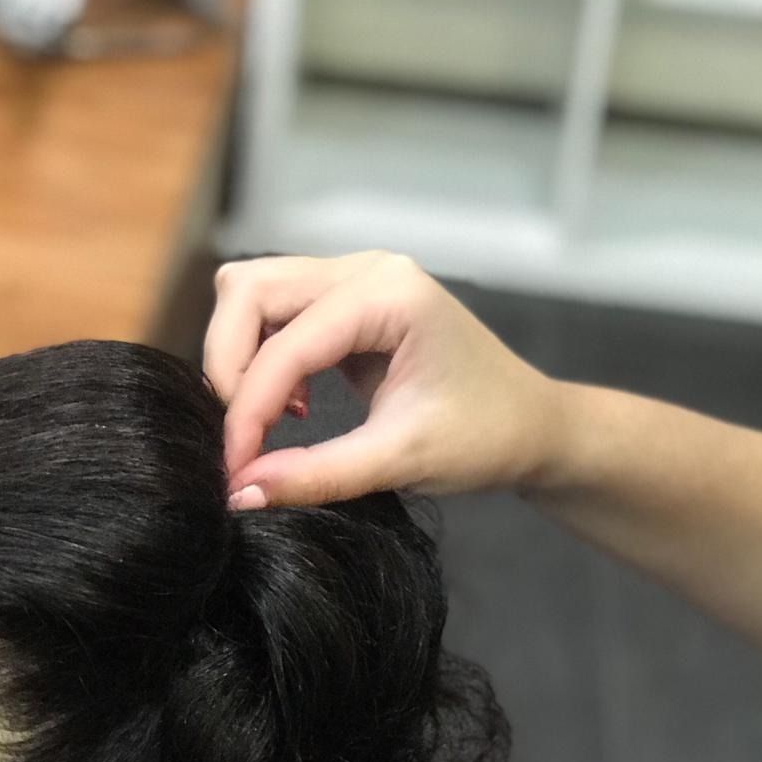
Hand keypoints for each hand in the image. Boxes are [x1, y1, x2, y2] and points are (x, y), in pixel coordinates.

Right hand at [205, 252, 566, 508]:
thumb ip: (317, 475)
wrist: (531, 427)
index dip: (248, 406)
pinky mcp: (346, 301)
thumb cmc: (485, 438)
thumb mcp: (401, 461)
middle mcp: (367, 270)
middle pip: (250, 291)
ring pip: (253, 294)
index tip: (234, 468)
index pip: (287, 340)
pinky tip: (297, 407)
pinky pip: (275, 312)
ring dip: (242, 358)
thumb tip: (238, 492)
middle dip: (230, 366)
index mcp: (390, 294)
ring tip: (271, 421)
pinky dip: (265, 358)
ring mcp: (355, 278)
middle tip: (242, 437)